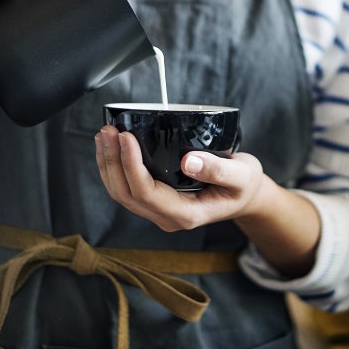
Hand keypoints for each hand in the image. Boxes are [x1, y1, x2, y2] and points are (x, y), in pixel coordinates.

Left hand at [94, 125, 267, 231]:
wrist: (245, 197)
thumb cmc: (243, 186)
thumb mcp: (242, 175)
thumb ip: (218, 170)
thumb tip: (188, 161)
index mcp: (186, 214)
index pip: (146, 192)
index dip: (131, 164)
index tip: (126, 136)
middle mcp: (167, 217)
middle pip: (127, 194)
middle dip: (112, 161)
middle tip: (107, 130)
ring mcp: (159, 211)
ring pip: (121, 193)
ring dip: (108, 163)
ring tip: (103, 135)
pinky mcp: (155, 201)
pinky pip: (126, 188)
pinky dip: (114, 166)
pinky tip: (110, 147)